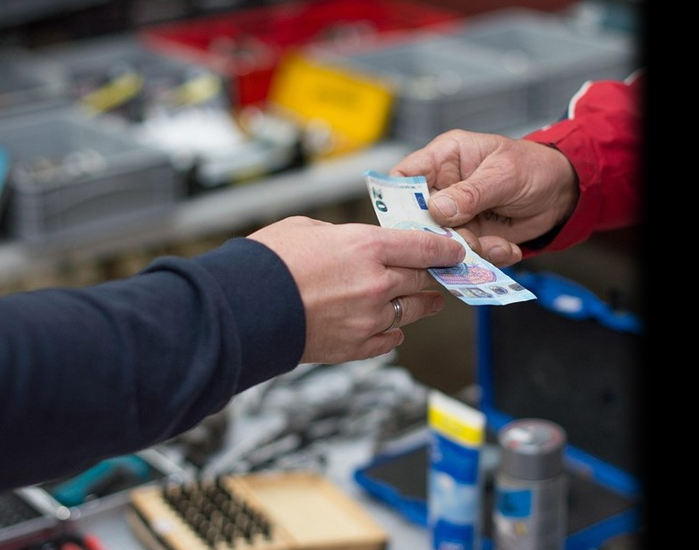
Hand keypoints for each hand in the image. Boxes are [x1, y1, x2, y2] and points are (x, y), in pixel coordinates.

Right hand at [247, 216, 464, 362]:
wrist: (243, 306)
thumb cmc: (267, 263)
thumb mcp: (308, 228)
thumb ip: (344, 236)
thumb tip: (356, 244)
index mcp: (367, 246)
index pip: (425, 246)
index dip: (445, 249)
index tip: (455, 251)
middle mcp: (376, 283)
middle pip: (422, 279)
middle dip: (434, 275)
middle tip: (442, 274)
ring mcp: (369, 318)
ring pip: (412, 311)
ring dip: (421, 304)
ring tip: (429, 301)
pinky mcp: (356, 346)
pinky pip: (390, 340)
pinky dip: (393, 332)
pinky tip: (393, 328)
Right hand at [390, 129, 578, 266]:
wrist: (563, 193)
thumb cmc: (534, 167)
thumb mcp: (504, 174)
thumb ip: (471, 193)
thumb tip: (438, 208)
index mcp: (445, 159)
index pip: (405, 176)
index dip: (397, 199)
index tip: (407, 222)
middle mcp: (445, 187)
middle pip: (419, 217)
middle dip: (439, 235)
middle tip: (464, 241)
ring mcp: (457, 216)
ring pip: (443, 242)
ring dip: (469, 250)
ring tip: (497, 245)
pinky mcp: (473, 236)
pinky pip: (468, 255)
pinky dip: (489, 257)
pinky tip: (508, 247)